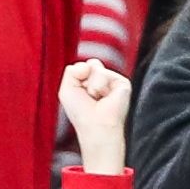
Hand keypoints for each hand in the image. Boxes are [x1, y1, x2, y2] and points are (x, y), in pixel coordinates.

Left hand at [58, 58, 130, 175]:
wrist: (94, 126)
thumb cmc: (81, 114)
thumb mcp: (67, 89)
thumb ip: (72, 70)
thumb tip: (88, 64)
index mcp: (93, 81)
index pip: (85, 65)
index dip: (78, 76)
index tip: (81, 94)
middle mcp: (105, 80)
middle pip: (91, 62)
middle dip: (84, 78)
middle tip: (89, 96)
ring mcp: (114, 81)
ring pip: (95, 66)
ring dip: (90, 85)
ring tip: (96, 98)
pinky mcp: (122, 83)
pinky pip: (103, 73)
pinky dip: (98, 86)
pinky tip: (104, 98)